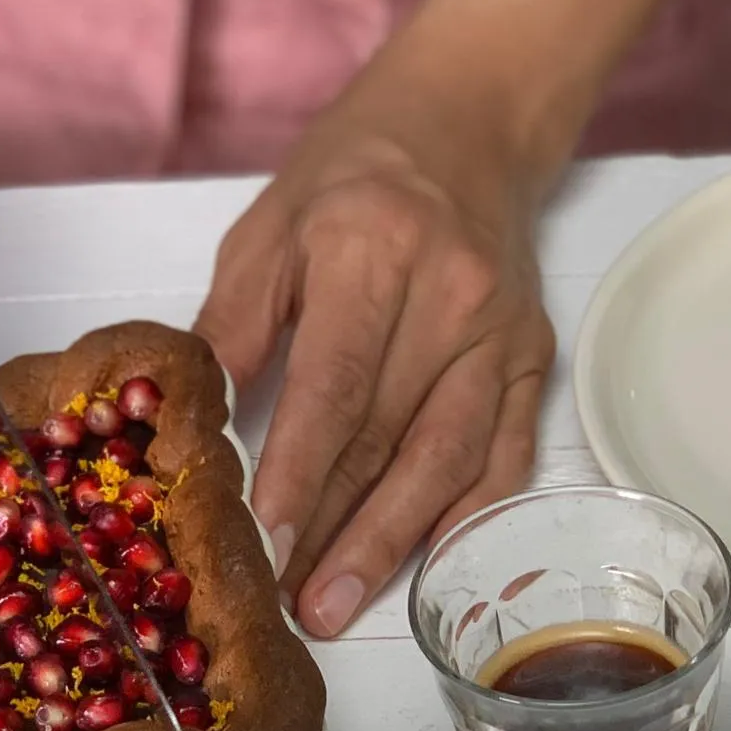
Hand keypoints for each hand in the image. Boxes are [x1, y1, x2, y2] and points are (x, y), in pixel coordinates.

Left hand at [194, 77, 555, 637]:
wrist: (465, 125)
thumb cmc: (347, 180)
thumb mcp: (266, 232)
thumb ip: (231, 327)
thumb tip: (196, 426)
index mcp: (371, 252)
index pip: (333, 386)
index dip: (297, 473)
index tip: (263, 542)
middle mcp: (451, 296)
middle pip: (388, 437)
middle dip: (334, 530)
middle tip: (290, 605)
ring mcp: (503, 332)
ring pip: (449, 459)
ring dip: (392, 543)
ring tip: (338, 604)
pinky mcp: (534, 357)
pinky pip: (507, 454)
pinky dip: (466, 517)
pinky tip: (427, 568)